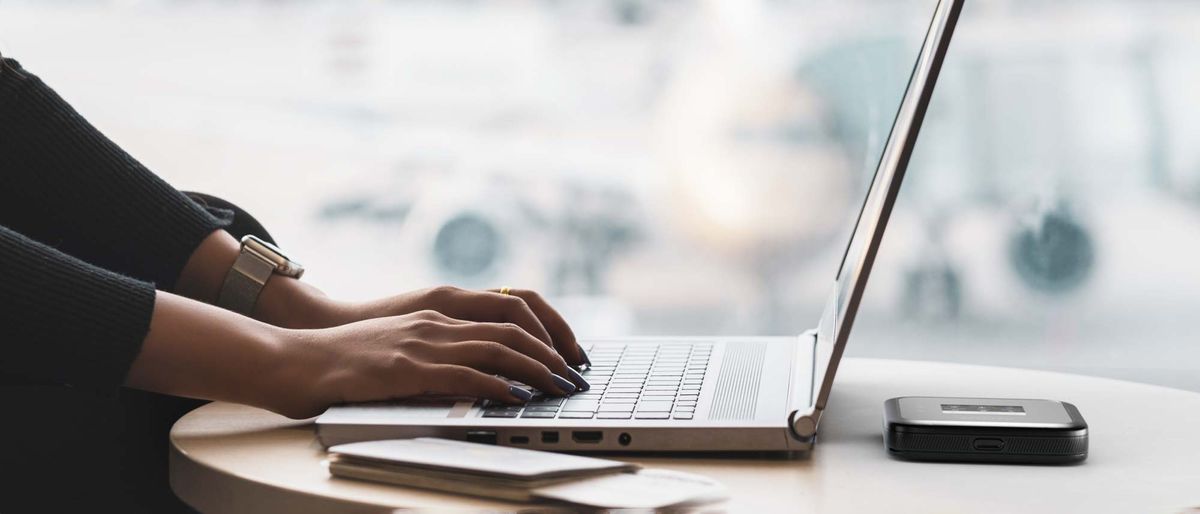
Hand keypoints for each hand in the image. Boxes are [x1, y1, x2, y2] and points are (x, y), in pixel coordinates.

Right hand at [260, 283, 589, 367]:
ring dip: (536, 369)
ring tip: (560, 388)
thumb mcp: (403, 348)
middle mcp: (437, 320)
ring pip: (496, 347)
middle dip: (551, 352)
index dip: (546, 330)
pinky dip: (498, 385)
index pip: (509, 308)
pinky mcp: (406, 367)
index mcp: (439, 311)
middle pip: (513, 326)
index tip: (568, 354)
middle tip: (575, 376)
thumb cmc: (347, 361)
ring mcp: (422, 342)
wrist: (295, 358)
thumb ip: (441, 354)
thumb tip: (482, 378)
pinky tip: (517, 398)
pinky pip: (464, 373)